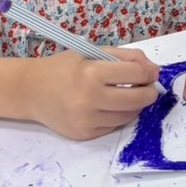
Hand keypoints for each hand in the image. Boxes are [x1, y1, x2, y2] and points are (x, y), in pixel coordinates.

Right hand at [26, 48, 159, 140]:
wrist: (30, 91)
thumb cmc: (64, 67)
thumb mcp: (93, 52)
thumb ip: (127, 58)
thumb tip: (154, 71)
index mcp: (92, 73)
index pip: (137, 75)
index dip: (149, 73)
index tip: (150, 73)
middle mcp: (89, 99)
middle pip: (138, 100)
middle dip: (149, 93)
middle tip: (147, 87)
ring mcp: (86, 120)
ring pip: (129, 116)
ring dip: (135, 106)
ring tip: (128, 95)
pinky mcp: (84, 134)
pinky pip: (113, 127)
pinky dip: (118, 116)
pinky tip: (110, 106)